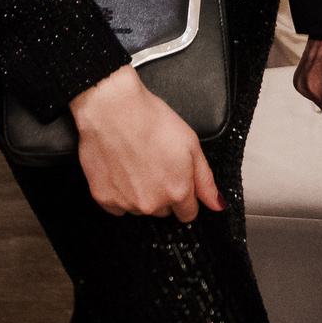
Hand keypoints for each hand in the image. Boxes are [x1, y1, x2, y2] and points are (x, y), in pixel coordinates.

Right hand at [69, 64, 222, 220]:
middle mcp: (152, 203)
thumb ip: (205, 179)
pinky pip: (117, 206)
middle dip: (163, 193)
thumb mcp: (191, 144)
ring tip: (136, 162)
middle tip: (156, 163)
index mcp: (177, 190)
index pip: (188, 213)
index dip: (186, 196)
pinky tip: (120, 169)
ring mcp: (126, 203)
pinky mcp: (104, 199)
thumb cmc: (150, 120)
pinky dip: (119, 193)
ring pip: (140, 208)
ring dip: (140, 193)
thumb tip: (217, 203)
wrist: (111, 109)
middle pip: (164, 210)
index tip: (178, 180)